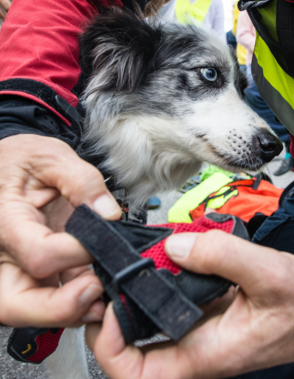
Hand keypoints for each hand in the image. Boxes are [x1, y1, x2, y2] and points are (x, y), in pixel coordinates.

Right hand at [0, 134, 120, 326]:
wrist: (6, 168)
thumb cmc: (22, 162)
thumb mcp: (50, 157)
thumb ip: (82, 181)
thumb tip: (109, 214)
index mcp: (5, 222)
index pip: (40, 254)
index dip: (79, 252)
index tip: (106, 237)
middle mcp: (2, 253)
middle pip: (17, 304)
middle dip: (62, 307)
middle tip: (98, 290)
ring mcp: (14, 267)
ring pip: (31, 310)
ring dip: (72, 310)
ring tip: (105, 292)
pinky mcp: (31, 272)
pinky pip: (49, 297)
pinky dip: (75, 301)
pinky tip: (99, 286)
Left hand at [87, 230, 293, 378]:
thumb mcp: (267, 273)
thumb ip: (221, 256)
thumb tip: (174, 247)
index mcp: (208, 353)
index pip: (139, 375)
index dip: (111, 349)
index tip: (109, 308)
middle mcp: (199, 348)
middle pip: (135, 351)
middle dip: (112, 317)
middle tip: (106, 280)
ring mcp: (203, 331)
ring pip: (152, 324)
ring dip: (134, 298)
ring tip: (126, 266)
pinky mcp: (210, 314)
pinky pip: (174, 304)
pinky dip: (161, 283)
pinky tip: (162, 258)